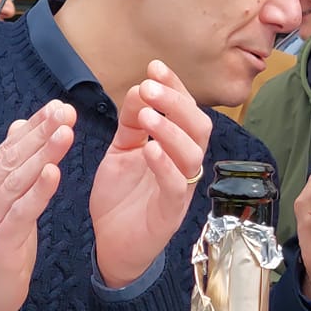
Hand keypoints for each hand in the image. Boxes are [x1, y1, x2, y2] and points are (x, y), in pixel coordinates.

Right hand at [0, 102, 75, 310]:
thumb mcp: (1, 203)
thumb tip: (19, 125)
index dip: (34, 125)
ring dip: (43, 154)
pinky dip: (38, 191)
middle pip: (14, 157)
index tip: (58, 106)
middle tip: (66, 112)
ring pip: (18, 179)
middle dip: (41, 132)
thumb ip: (10, 167)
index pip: (10, 146)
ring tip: (65, 132)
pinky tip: (54, 172)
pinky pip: (22, 211)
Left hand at [91, 61, 211, 288]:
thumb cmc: (121, 198)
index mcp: (174, 149)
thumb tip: (140, 88)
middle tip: (150, 85)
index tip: (154, 66)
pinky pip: (177, 185)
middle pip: (199, 127)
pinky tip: (148, 148)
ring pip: (192, 153)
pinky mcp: (170, 213)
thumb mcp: (121, 152)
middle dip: (177, 102)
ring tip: (146, 113)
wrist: (111, 245)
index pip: (186, 111)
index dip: (175, 87)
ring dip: (170, 129)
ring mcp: (181, 190)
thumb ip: (131, 124)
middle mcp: (184, 166)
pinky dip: (165, 164)